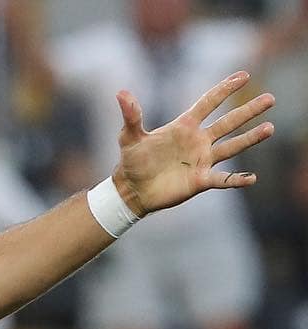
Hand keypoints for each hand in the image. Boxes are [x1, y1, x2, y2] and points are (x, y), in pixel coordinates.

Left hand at [112, 72, 273, 216]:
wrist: (131, 189)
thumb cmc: (131, 160)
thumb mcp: (129, 137)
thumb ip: (131, 116)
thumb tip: (121, 94)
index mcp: (184, 126)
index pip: (208, 103)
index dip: (225, 89)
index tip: (244, 75)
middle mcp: (198, 140)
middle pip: (228, 122)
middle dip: (248, 111)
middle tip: (271, 98)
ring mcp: (202, 160)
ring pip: (232, 147)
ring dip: (250, 138)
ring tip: (269, 128)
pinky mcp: (201, 180)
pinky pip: (223, 179)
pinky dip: (236, 179)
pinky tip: (252, 178)